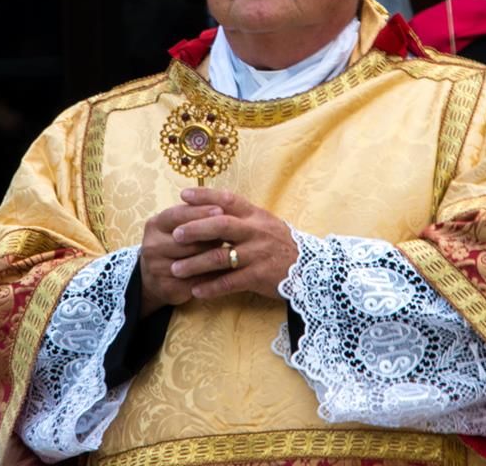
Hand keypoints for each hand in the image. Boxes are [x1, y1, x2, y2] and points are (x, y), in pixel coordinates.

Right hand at [139, 200, 224, 315]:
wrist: (157, 274)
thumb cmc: (177, 241)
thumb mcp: (182, 223)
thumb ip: (197, 214)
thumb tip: (223, 207)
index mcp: (155, 225)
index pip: (178, 215)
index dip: (200, 212)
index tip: (221, 210)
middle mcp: (152, 246)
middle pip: (188, 240)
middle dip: (212, 236)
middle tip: (233, 234)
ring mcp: (156, 269)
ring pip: (193, 262)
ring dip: (215, 257)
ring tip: (234, 252)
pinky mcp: (166, 288)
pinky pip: (195, 281)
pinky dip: (213, 277)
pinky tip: (227, 272)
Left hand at [171, 187, 299, 300]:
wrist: (311, 268)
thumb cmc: (281, 244)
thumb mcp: (265, 223)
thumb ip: (242, 217)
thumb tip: (211, 208)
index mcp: (256, 215)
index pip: (228, 199)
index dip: (205, 195)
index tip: (183, 195)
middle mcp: (256, 231)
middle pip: (220, 225)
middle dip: (195, 229)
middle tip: (175, 235)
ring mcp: (258, 254)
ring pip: (220, 257)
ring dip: (195, 264)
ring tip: (176, 269)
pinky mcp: (259, 276)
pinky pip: (230, 282)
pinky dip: (211, 287)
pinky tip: (195, 291)